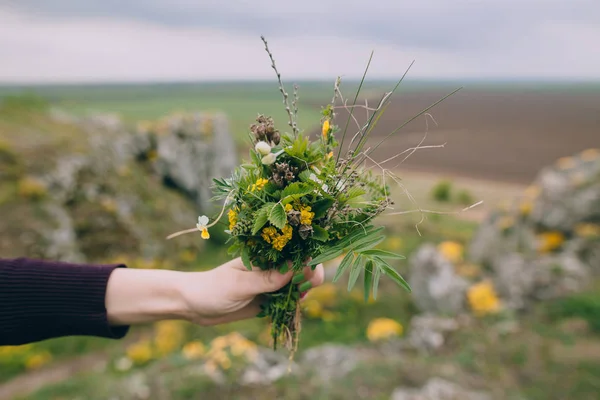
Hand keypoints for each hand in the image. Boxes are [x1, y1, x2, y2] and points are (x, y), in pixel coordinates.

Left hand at [179, 257, 324, 325]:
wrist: (192, 305)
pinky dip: (292, 306)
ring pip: (297, 285)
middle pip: (301, 267)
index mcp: (264, 254)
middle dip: (309, 278)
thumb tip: (295, 269)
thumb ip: (266, 279)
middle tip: (303, 291)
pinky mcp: (266, 300)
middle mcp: (270, 266)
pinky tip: (288, 310)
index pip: (295, 251)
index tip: (309, 275)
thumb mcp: (239, 285)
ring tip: (296, 301)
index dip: (308, 260)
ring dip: (302, 293)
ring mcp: (269, 283)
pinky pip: (287, 301)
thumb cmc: (212, 288)